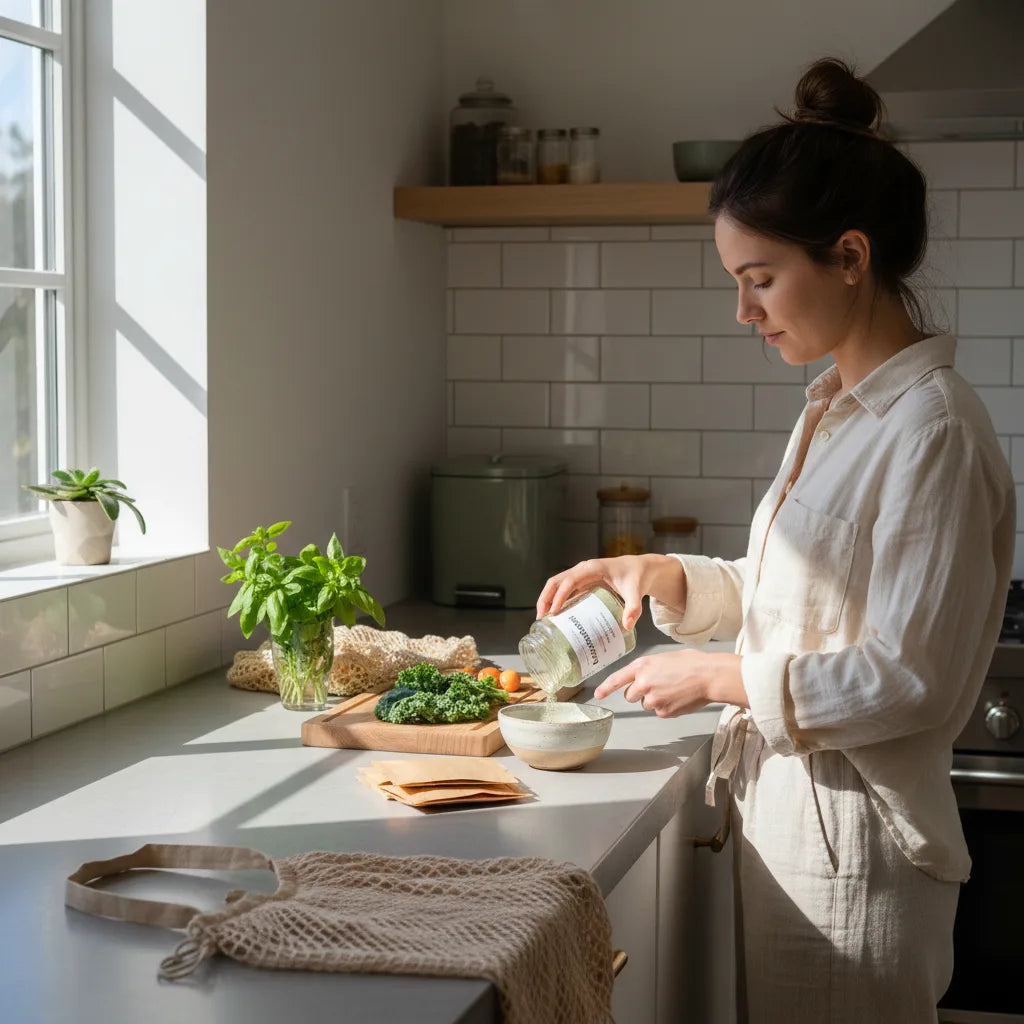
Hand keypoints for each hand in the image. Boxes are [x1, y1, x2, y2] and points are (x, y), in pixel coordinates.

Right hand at [536, 554, 684, 631]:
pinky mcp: (581, 582)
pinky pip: (563, 590)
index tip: (555, 612)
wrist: (640, 568)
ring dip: (546, 600)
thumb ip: (634, 608)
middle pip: (556, 581)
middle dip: (546, 598)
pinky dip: (555, 601)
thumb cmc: (636, 577)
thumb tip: (627, 625)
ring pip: (556, 585)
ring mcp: (580, 575)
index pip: (570, 580)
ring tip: (543, 620)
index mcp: (592, 568)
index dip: (560, 595)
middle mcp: (582, 570)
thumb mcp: (636, 591)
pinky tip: (554, 616)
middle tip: (541, 619)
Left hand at [594, 650, 746, 716]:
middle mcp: (643, 683)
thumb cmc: (692, 663)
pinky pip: (660, 712)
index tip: (598, 694)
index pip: (618, 679)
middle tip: (659, 685)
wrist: (708, 676)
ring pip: (645, 705)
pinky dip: (667, 707)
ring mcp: (653, 699)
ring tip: (673, 690)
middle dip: (641, 693)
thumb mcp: (663, 658)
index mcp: (642, 666)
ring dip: (655, 700)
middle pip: (630, 696)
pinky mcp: (663, 712)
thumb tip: (644, 679)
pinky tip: (678, 698)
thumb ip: (648, 669)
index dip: (606, 688)